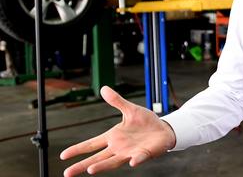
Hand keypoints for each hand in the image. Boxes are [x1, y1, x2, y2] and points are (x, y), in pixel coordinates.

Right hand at [60, 86, 176, 175]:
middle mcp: (119, 147)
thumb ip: (117, 101)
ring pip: (113, 161)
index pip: (91, 144)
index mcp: (113, 137)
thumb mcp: (130, 109)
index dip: (78, 149)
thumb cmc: (146, 122)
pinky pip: (139, 157)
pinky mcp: (144, 153)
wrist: (164, 129)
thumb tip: (103, 88)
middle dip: (82, 165)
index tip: (63, 155)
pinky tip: (131, 162)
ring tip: (90, 170)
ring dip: (103, 166)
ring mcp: (130, 152)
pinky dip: (135, 159)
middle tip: (67, 173)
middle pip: (97, 158)